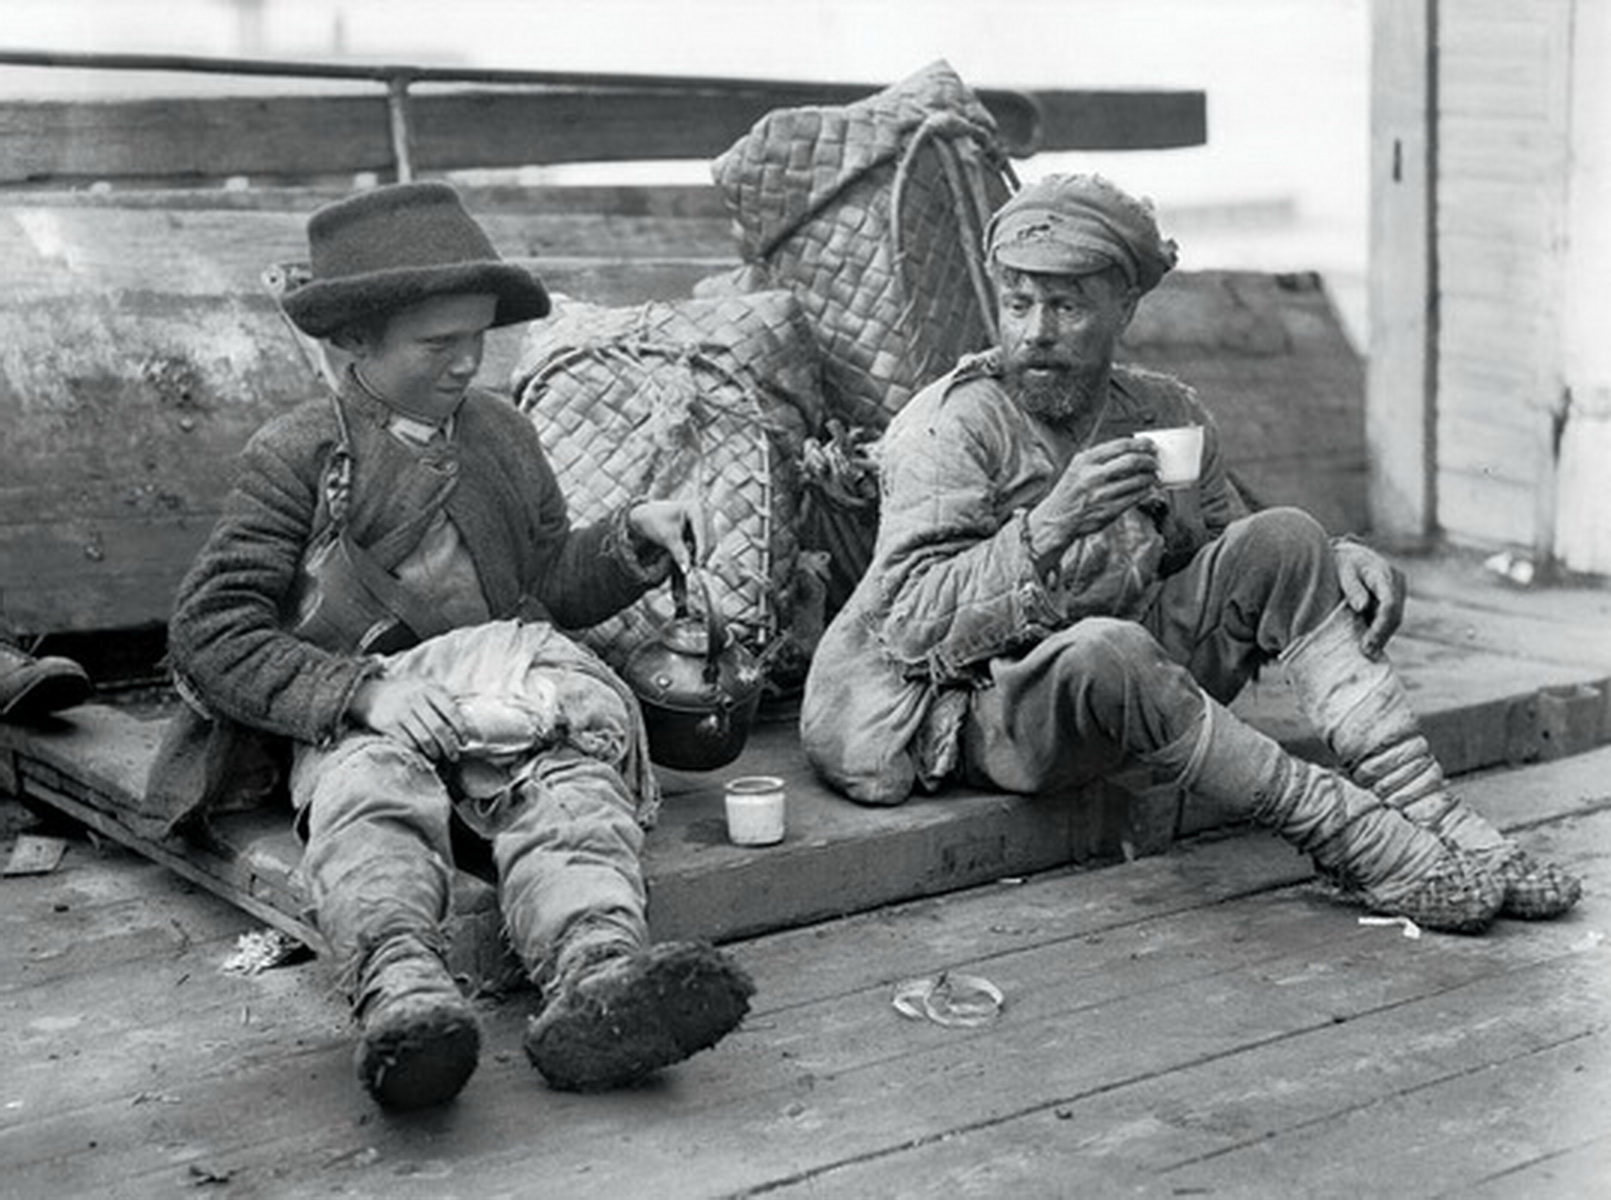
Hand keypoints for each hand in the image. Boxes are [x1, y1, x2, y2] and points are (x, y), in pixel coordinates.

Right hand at [348, 674, 468, 760]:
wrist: (368, 693)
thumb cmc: (402, 693)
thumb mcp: (422, 687)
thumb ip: (441, 697)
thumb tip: (465, 713)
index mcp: (428, 689)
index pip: (451, 710)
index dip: (461, 728)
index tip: (464, 741)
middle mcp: (415, 699)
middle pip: (439, 727)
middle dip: (450, 745)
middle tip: (454, 755)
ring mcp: (401, 711)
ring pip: (425, 738)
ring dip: (435, 751)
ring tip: (439, 756)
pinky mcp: (388, 724)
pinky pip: (408, 742)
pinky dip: (417, 751)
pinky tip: (422, 755)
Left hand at [628, 499, 709, 572]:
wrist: (648, 518)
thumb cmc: (655, 523)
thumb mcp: (667, 538)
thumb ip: (679, 553)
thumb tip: (686, 570)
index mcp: (695, 508)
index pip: (702, 532)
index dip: (701, 550)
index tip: (697, 565)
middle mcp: (703, 511)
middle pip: (709, 538)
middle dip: (702, 553)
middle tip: (694, 568)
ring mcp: (704, 519)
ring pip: (710, 542)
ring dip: (702, 554)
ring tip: (691, 564)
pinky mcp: (703, 527)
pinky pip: (706, 543)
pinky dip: (700, 551)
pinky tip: (692, 558)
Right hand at [1027, 436, 1159, 557]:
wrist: (1057, 520)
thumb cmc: (1070, 492)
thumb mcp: (1078, 467)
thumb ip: (1100, 457)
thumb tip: (1130, 450)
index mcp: (1086, 461)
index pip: (1121, 445)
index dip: (1140, 444)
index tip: (1150, 445)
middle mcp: (1093, 476)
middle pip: (1133, 461)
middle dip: (1149, 460)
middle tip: (1154, 461)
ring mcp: (1102, 494)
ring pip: (1138, 481)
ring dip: (1150, 477)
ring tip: (1152, 476)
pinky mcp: (1109, 510)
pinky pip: (1136, 498)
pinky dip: (1146, 491)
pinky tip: (1147, 489)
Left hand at [1335, 539, 1405, 656]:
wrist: (1348, 552)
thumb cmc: (1342, 560)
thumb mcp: (1342, 569)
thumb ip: (1352, 586)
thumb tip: (1361, 606)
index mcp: (1385, 574)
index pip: (1390, 605)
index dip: (1380, 627)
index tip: (1367, 643)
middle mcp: (1397, 582)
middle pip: (1395, 615)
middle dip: (1381, 637)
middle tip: (1367, 654)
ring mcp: (1397, 590)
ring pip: (1394, 619)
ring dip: (1381, 636)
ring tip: (1368, 653)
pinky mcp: (1393, 598)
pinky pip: (1389, 617)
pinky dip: (1380, 631)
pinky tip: (1370, 644)